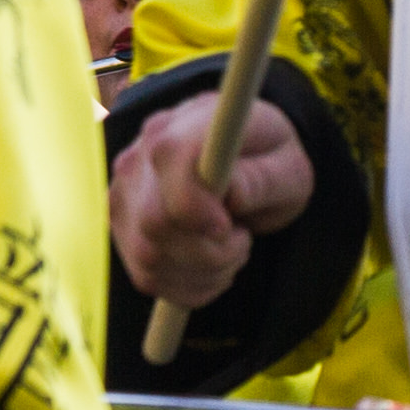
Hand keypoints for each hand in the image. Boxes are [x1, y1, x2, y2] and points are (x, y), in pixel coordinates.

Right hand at [108, 98, 313, 310]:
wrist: (242, 167)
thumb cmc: (267, 162)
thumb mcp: (288, 165)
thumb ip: (262, 177)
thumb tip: (230, 193)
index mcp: (185, 124)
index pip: (169, 158)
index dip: (196, 204)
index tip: (229, 225)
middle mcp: (140, 155)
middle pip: (155, 222)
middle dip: (210, 250)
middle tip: (241, 239)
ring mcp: (124, 194)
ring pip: (150, 258)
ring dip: (203, 271)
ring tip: (230, 249)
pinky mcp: (122, 229)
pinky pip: (147, 277)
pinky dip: (187, 285)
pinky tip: (210, 265)